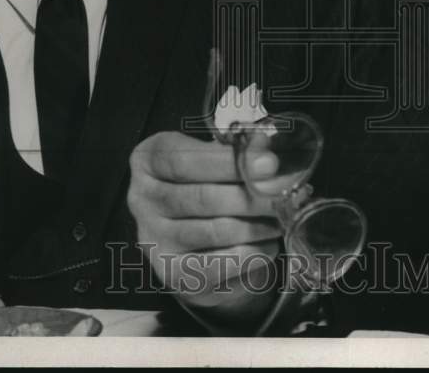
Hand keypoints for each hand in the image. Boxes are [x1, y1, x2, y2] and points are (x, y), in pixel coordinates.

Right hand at [128, 130, 283, 323]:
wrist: (193, 237)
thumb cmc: (207, 183)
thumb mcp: (215, 157)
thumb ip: (238, 152)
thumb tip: (265, 152)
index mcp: (148, 160)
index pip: (184, 160)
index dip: (229, 161)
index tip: (270, 163)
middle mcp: (142, 200)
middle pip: (202, 197)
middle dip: (253, 195)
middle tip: (286, 193)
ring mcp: (155, 241)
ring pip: (215, 231)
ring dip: (258, 225)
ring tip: (281, 217)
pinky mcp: (174, 276)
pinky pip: (220, 266)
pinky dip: (252, 254)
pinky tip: (268, 244)